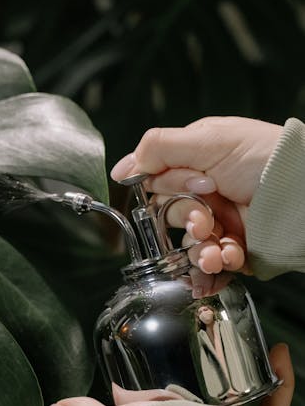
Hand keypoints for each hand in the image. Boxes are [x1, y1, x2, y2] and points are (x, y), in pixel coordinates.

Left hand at [48, 344, 293, 405]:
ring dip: (246, 371)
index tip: (163, 347)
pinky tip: (277, 353)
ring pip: (239, 402)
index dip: (154, 382)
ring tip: (243, 341)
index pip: (154, 405)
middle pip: (200, 401)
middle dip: (207, 372)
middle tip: (210, 337)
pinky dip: (278, 381)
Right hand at [111, 117, 282, 280]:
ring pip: (190, 245)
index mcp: (197, 163)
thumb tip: (120, 168)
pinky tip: (228, 258)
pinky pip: (211, 264)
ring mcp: (221, 222)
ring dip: (200, 251)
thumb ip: (157, 149)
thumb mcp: (207, 140)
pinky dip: (217, 265)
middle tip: (205, 220)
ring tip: (217, 252)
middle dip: (187, 222)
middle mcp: (206, 193)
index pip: (159, 183)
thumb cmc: (264, 157)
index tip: (191, 187)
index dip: (168, 190)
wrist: (302, 195)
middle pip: (171, 217)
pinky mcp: (234, 249)